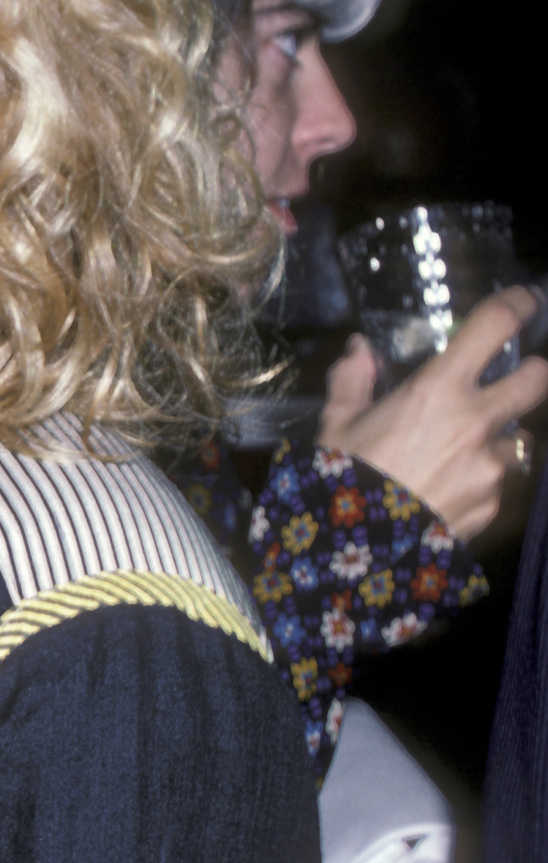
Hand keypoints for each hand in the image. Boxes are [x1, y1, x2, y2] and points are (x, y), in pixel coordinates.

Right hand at [318, 287, 545, 542]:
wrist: (353, 560)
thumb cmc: (340, 485)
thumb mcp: (336, 429)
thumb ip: (352, 383)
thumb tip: (358, 351)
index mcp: (438, 390)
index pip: (496, 327)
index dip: (517, 306)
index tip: (523, 302)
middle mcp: (476, 422)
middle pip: (537, 380)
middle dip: (531, 375)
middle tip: (513, 381)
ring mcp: (491, 466)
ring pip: (517, 439)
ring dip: (499, 441)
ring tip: (463, 458)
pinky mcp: (494, 505)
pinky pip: (501, 484)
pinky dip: (484, 483)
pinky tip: (450, 493)